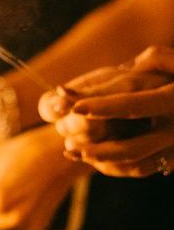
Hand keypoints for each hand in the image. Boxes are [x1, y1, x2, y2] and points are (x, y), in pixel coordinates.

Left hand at [39, 46, 173, 177]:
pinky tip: (92, 158)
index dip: (102, 107)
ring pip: (134, 163)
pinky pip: (142, 169)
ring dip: (102, 161)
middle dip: (96, 148)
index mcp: (173, 99)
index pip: (132, 105)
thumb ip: (151, 60)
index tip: (74, 107)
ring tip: (71, 152)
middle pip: (130, 147)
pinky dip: (116, 167)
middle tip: (66, 145)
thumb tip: (124, 67)